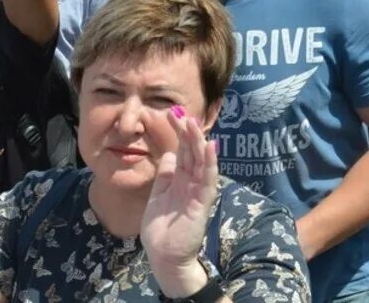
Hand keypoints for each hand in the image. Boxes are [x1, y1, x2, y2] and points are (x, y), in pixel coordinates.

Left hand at [142, 110, 217, 298]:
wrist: (164, 256)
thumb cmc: (161, 228)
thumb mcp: (158, 194)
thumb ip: (165, 175)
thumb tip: (168, 153)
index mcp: (181, 178)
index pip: (182, 150)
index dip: (178, 132)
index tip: (171, 114)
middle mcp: (192, 181)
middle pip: (192, 151)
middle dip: (187, 132)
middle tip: (180, 112)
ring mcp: (198, 190)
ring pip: (201, 161)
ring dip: (198, 142)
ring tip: (194, 124)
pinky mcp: (202, 202)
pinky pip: (207, 179)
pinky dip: (209, 163)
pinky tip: (210, 147)